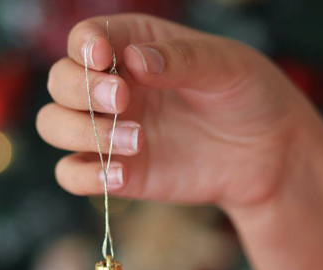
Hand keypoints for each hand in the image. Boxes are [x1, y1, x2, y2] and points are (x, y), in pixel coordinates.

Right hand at [38, 14, 317, 208]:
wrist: (268, 154)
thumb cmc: (248, 96)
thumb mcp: (225, 66)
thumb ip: (181, 59)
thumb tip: (133, 61)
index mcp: (134, 46)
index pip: (86, 38)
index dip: (84, 47)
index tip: (106, 60)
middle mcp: (114, 86)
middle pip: (59, 81)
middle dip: (80, 91)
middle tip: (123, 101)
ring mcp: (111, 131)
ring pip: (54, 126)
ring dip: (82, 133)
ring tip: (138, 141)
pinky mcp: (118, 173)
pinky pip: (72, 175)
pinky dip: (84, 176)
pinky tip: (120, 174)